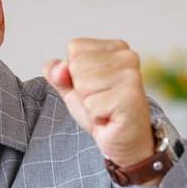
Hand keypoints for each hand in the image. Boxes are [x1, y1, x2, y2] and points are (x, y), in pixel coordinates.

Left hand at [44, 39, 153, 167]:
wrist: (125, 140)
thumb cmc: (101, 110)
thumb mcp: (73, 89)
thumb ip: (58, 74)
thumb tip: (55, 68)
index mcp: (115, 47)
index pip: (74, 48)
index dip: (74, 73)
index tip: (93, 87)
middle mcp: (127, 56)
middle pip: (76, 64)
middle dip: (80, 89)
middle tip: (100, 100)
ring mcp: (131, 75)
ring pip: (82, 84)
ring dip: (88, 103)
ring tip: (105, 107)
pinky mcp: (130, 96)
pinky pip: (91, 104)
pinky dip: (95, 116)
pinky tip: (110, 117)